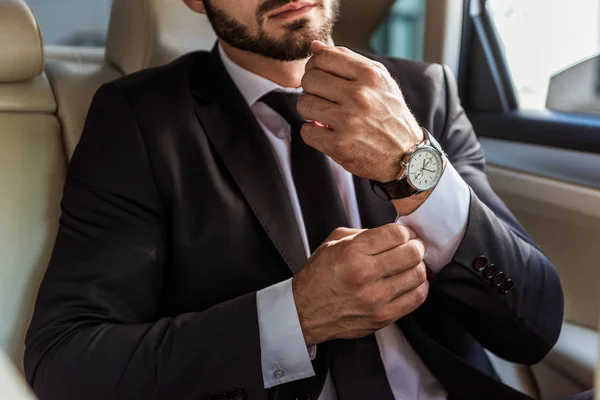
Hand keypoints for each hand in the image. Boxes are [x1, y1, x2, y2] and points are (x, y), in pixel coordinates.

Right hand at [292, 224, 428, 345]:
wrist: (305, 311)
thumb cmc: (319, 276)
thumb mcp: (332, 243)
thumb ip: (363, 234)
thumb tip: (392, 234)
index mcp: (352, 252)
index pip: (396, 234)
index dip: (406, 231)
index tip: (405, 235)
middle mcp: (365, 274)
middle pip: (412, 253)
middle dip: (416, 247)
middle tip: (412, 248)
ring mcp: (375, 298)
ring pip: (418, 275)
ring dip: (418, 266)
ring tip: (410, 266)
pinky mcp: (383, 317)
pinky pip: (416, 298)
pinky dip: (420, 287)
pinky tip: (411, 282)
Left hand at [298, 41, 423, 182]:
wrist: (407, 154)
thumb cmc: (390, 114)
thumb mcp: (379, 81)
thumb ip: (348, 60)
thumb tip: (314, 46)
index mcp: (369, 75)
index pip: (322, 57)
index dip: (313, 66)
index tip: (318, 76)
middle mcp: (359, 96)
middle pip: (309, 80)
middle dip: (310, 89)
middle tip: (321, 98)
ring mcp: (348, 122)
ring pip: (304, 104)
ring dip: (310, 111)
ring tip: (324, 115)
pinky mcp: (339, 145)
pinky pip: (307, 132)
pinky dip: (313, 133)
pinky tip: (326, 133)